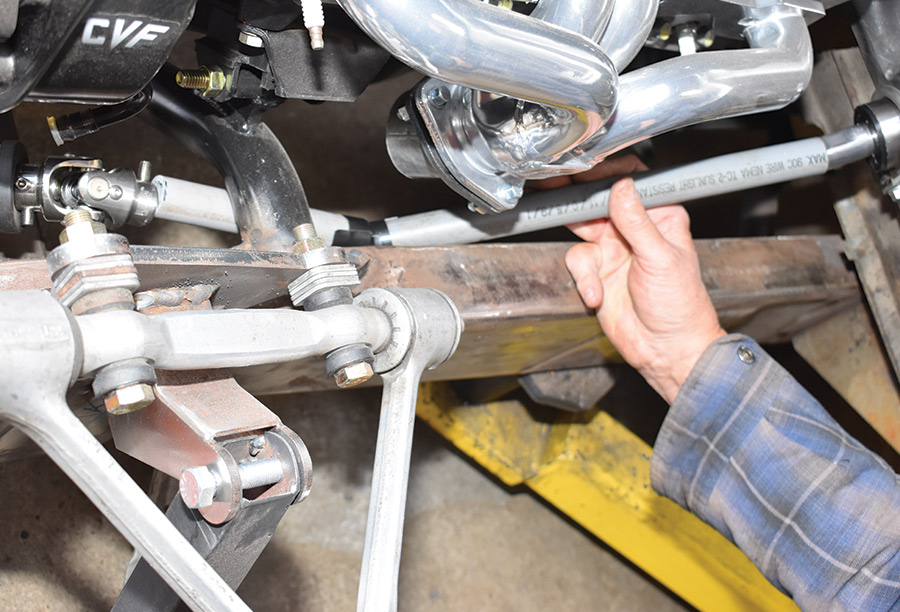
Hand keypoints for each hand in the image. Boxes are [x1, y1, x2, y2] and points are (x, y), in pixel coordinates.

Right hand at [563, 162, 724, 403]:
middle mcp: (635, 229)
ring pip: (582, 231)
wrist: (666, 350)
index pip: (634, 182)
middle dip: (579, 200)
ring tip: (593, 272)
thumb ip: (637, 222)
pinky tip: (598, 296)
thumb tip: (622, 187)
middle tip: (558, 190)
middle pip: (599, 201)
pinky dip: (584, 281)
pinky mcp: (597, 272)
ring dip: (585, 256)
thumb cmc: (681, 307)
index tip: (588, 167)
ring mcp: (615, 249)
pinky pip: (578, 264)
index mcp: (661, 217)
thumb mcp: (661, 258)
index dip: (609, 172)